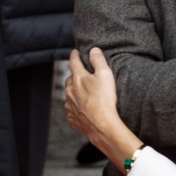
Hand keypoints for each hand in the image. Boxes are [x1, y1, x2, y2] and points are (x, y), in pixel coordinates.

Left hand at [65, 49, 142, 168]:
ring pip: (69, 95)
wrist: (102, 125)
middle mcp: (70, 90)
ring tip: (83, 93)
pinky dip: (76, 108)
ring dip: (74, 92)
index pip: (73, 62)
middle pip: (70, 79)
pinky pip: (72, 111)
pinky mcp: (72, 118)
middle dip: (74, 76)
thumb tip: (94, 50)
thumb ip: (98, 60)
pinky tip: (83, 110)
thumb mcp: (105, 75)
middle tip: (81, 75)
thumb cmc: (105, 99)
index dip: (75, 55)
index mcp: (78, 78)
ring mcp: (70, 105)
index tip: (75, 52)